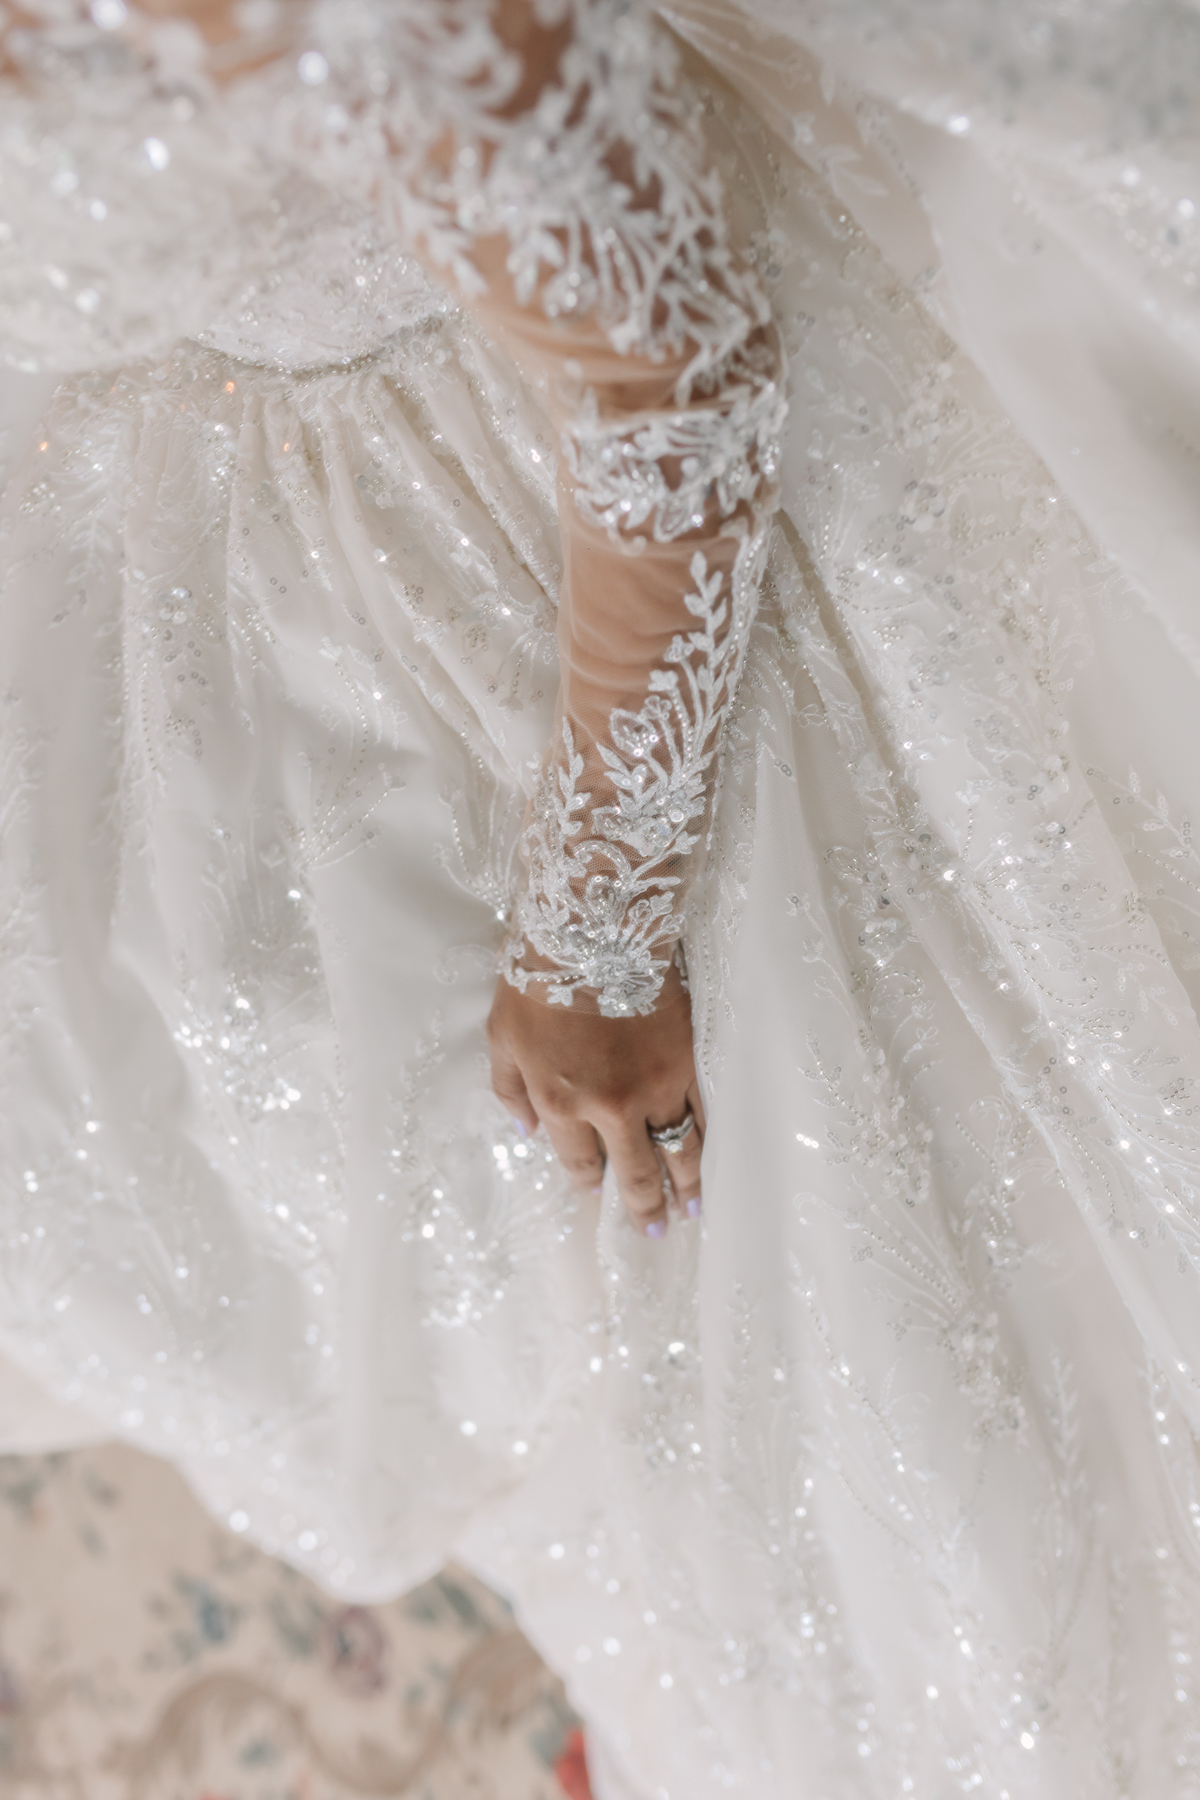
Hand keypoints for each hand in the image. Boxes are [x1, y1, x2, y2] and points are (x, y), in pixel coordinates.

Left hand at [487, 965, 704, 1236]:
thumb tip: (526, 1132)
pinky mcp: (687, 1060)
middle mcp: (611, 1107)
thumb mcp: (502, 1037)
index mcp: (561, 1103)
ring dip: (685, 1184)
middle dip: (644, 1205)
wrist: (594, 930)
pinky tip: (713, 1156)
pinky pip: (703, 1113)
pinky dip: (708, 1140)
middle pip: (635, 1171)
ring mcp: (656, 1085)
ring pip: (677, 1149)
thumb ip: (510, 1091)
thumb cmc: (538, 979)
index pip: (579, 1161)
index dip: (590, 1182)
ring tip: (692, 1208)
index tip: (597, 1191)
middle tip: (655, 1229)